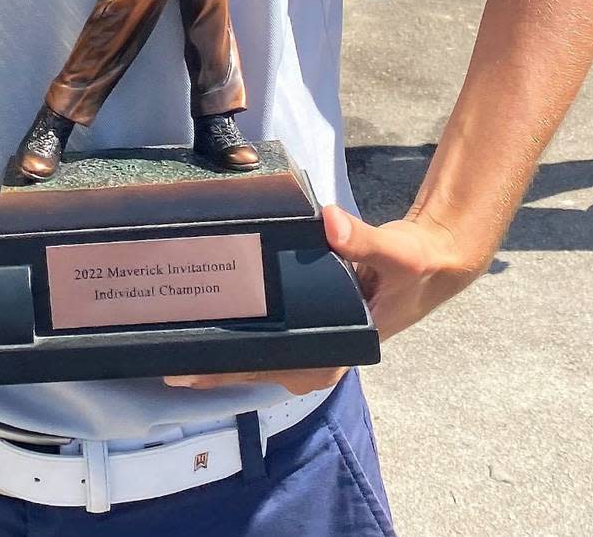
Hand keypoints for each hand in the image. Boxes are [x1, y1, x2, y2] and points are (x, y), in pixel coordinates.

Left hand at [163, 205, 478, 394]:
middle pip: (255, 364)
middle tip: (160, 350)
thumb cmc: (413, 267)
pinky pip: (266, 330)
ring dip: (219, 345)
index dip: (229, 370)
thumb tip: (328, 223)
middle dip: (210, 362)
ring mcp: (311, 340)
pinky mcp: (307, 320)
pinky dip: (238, 325)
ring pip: (257, 351)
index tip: (187, 370)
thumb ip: (362, 240)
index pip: (272, 368)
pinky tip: (207, 310)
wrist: (432, 260)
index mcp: (334, 353)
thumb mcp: (393, 255)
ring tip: (169, 334)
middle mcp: (318, 356)